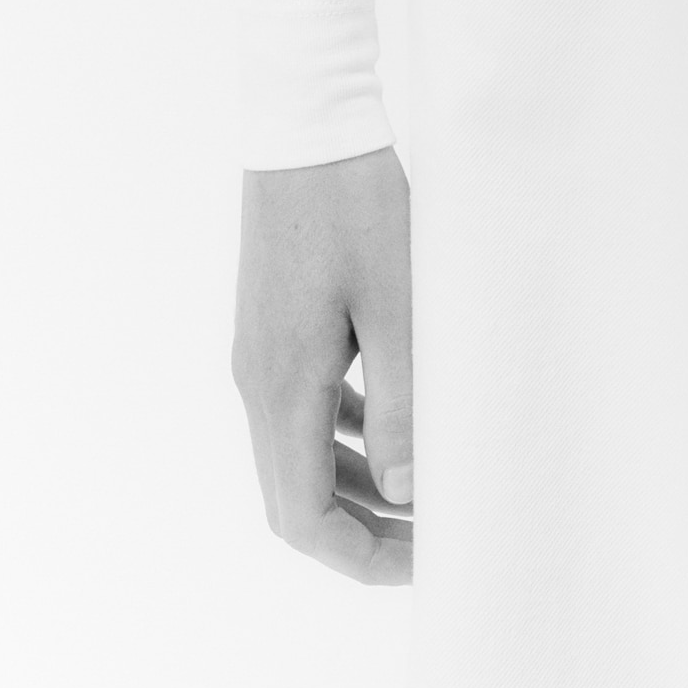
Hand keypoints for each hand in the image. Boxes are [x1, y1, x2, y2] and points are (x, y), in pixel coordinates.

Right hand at [233, 146, 414, 582]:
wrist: (304, 124)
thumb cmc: (355, 205)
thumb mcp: (395, 302)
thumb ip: (400, 402)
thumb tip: (408, 494)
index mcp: (281, 387)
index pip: (303, 517)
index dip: (359, 557)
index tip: (422, 563)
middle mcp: (258, 381)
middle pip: (294, 499)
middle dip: (360, 534)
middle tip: (429, 541)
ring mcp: (260, 354)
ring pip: (297, 456)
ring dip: (353, 488)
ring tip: (419, 497)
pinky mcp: (272, 327)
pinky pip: (301, 409)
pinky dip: (341, 437)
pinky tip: (388, 430)